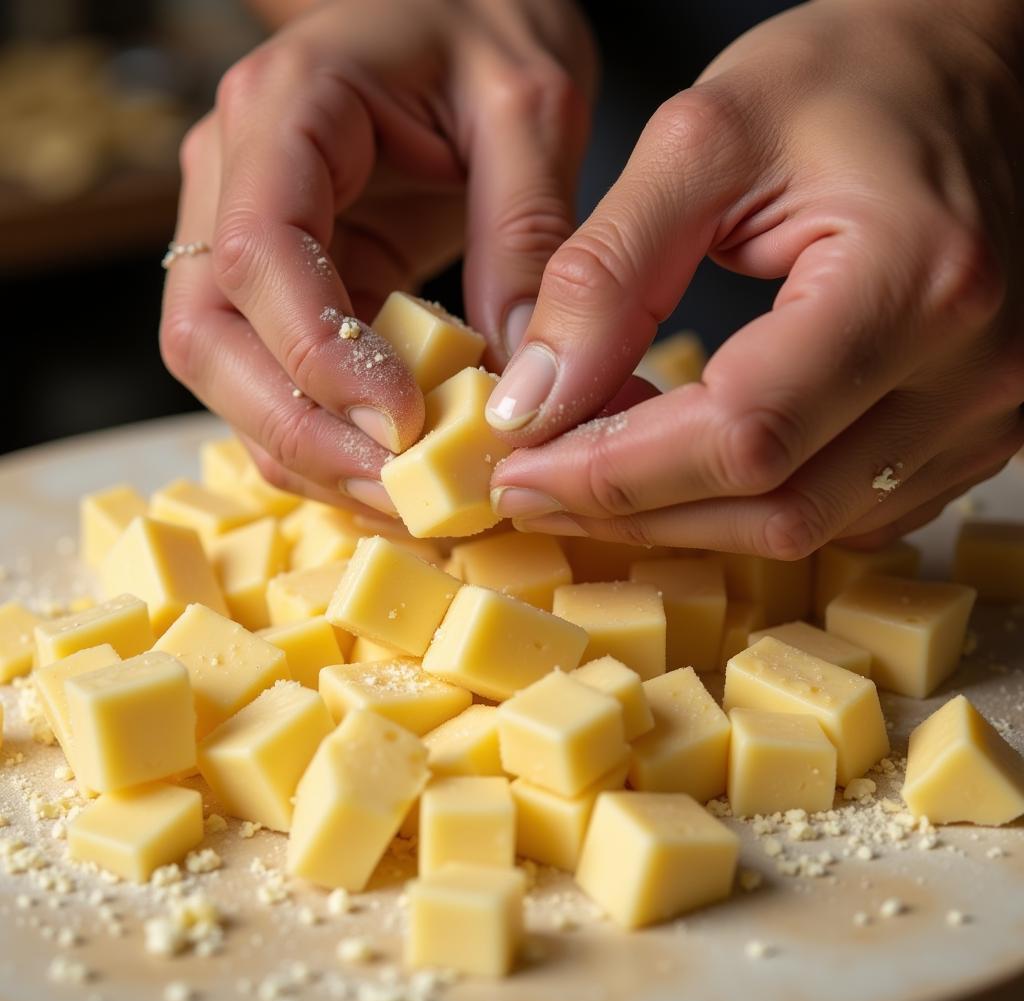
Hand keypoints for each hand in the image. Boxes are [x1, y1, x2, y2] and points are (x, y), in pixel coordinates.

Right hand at [159, 0, 593, 512]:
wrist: (459, 14)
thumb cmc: (488, 35)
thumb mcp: (530, 110)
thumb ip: (524, 234)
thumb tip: (520, 382)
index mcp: (287, 110)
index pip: (260, 253)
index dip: (319, 354)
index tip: (400, 423)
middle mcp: (236, 177)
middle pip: (207, 337)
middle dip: (299, 432)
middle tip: (402, 492)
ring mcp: (245, 237)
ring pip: (229, 377)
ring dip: (310, 455)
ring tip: (408, 501)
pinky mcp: (282, 289)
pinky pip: (278, 382)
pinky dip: (327, 442)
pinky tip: (396, 473)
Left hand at [487, 0, 1023, 555]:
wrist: (969, 68)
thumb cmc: (852, 75)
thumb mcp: (702, 142)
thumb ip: (606, 274)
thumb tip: (532, 403)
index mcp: (915, 279)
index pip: (741, 432)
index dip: (613, 472)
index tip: (519, 468)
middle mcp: (973, 370)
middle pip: (775, 506)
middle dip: (633, 510)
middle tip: (536, 485)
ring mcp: (986, 414)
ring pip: (807, 528)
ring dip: (684, 519)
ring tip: (595, 472)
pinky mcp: (972, 432)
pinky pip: (848, 517)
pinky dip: (749, 508)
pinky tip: (685, 468)